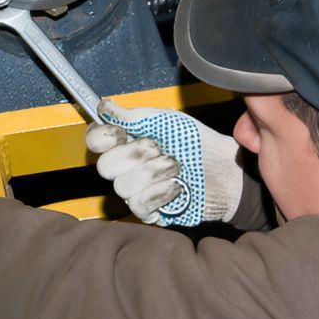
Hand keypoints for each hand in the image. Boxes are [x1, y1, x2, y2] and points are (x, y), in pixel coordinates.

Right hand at [86, 103, 243, 226]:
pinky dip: (161, 191)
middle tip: (159, 148)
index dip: (103, 137)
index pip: (94, 141)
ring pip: (122, 186)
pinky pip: (138, 204)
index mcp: (126, 142)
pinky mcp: (149, 212)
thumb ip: (132, 115)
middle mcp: (126, 167)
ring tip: (176, 167)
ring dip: (154, 172)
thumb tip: (103, 106)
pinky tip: (178, 186)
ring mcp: (136, 191)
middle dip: (135, 154)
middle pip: (104, 166)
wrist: (224, 169)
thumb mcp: (164, 121)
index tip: (122, 132)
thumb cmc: (196, 143)